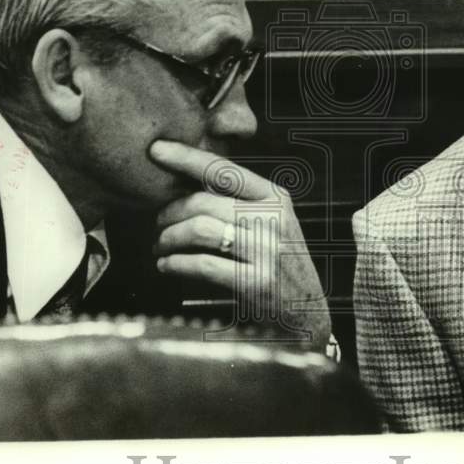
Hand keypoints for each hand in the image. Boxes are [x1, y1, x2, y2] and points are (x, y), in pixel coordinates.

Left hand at [149, 140, 331, 349]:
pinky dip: (176, 263)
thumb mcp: (271, 222)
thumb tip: (184, 181)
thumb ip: (238, 201)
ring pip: (200, 229)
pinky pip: (204, 265)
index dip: (186, 157)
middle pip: (203, 202)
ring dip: (169, 238)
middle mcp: (274, 219)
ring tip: (160, 247)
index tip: (156, 150)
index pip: (224, 169)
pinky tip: (167, 265)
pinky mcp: (258, 283)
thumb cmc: (279, 263)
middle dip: (169, 212)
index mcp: (275, 197)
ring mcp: (268, 251)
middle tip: (157, 223)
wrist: (307, 313)